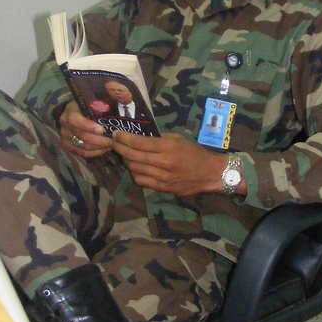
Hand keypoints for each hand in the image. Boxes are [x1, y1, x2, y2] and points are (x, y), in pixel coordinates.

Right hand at [60, 101, 111, 158]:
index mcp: (70, 111)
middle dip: (100, 140)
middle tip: (113, 140)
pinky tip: (104, 149)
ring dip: (99, 147)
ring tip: (111, 144)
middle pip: (82, 136)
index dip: (88, 126)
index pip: (75, 120)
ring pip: (83, 146)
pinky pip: (82, 153)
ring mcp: (65, 137)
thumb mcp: (92, 100)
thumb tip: (117, 95)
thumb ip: (103, 100)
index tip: (101, 130)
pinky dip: (94, 153)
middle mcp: (65, 125)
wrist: (73, 112)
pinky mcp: (67, 146)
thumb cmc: (87, 105)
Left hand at [111, 131, 227, 195]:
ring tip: (122, 153)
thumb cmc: (194, 152)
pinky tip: (134, 166)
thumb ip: (159, 138)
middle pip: (132, 156)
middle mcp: (162, 163)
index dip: (124, 138)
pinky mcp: (161, 188)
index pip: (138, 143)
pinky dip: (134, 172)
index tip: (115, 134)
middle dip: (119, 148)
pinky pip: (140, 180)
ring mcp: (161, 177)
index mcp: (167, 148)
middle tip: (113, 142)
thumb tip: (141, 135)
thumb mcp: (178, 139)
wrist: (209, 173)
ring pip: (134, 169)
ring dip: (125, 160)